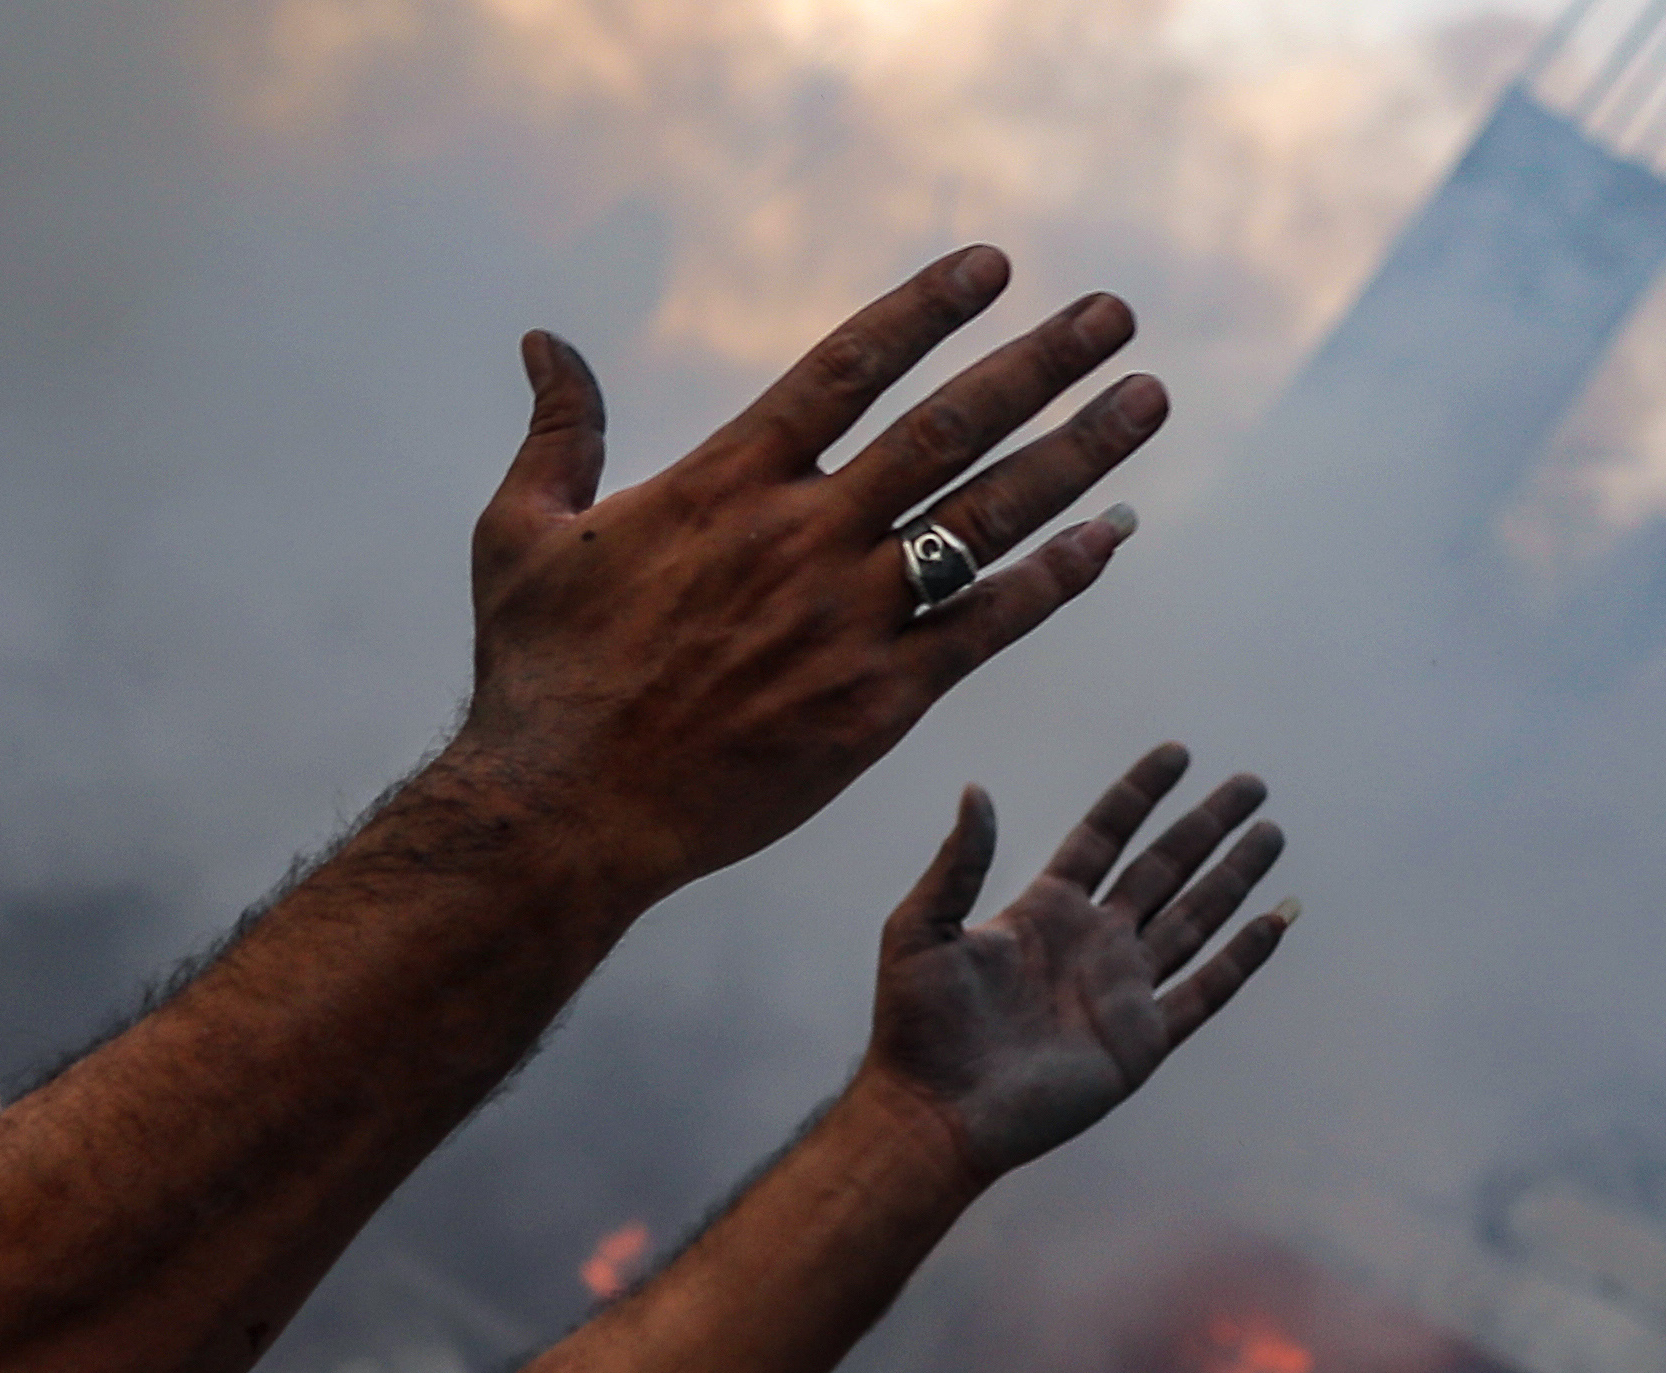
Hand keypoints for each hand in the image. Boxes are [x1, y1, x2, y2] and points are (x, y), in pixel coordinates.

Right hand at [435, 247, 1168, 903]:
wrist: (567, 814)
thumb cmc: (537, 677)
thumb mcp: (521, 533)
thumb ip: (558, 430)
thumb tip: (544, 341)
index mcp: (725, 483)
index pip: (849, 367)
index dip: (927, 308)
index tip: (995, 265)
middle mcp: (803, 537)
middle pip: (948, 428)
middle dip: (1041, 365)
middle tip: (1114, 318)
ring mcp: (847, 619)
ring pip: (988, 518)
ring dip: (1077, 454)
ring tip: (1145, 402)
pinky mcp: (878, 702)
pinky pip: (989, 625)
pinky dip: (1057, 577)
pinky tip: (1113, 536)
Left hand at [859, 745, 1295, 1179]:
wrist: (935, 1112)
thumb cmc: (916, 1026)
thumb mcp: (921, 928)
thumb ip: (958, 862)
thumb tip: (977, 790)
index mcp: (1043, 911)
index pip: (1103, 836)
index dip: (1139, 794)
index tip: (1177, 753)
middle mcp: (1092, 943)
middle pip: (1163, 869)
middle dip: (1206, 826)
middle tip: (1251, 784)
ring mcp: (1121, 991)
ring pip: (1194, 919)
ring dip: (1234, 877)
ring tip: (1272, 834)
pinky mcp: (1141, 1040)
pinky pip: (1205, 991)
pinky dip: (1242, 957)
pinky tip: (1276, 919)